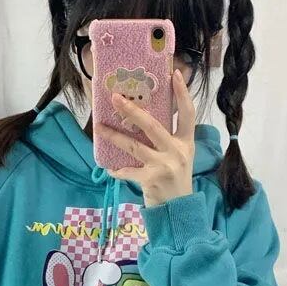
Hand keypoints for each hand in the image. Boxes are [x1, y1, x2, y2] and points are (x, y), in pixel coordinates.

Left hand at [99, 68, 195, 207]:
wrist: (179, 212)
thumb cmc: (176, 181)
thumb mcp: (180, 157)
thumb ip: (169, 139)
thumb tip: (144, 118)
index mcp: (186, 143)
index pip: (187, 113)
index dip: (182, 93)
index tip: (173, 73)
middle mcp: (177, 151)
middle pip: (152, 125)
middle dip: (132, 110)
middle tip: (115, 97)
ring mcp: (164, 165)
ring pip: (134, 146)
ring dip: (114, 136)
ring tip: (99, 127)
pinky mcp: (151, 180)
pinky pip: (128, 171)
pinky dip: (117, 170)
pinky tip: (109, 169)